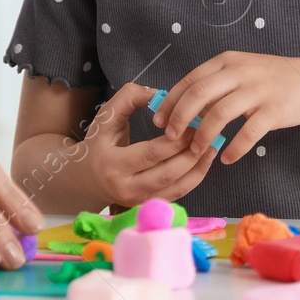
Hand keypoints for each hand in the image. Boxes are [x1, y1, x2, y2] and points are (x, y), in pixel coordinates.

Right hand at [81, 82, 217, 206]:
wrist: (87, 178)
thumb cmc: (99, 143)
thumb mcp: (107, 116)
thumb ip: (130, 97)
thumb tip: (160, 93)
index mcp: (113, 164)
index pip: (151, 154)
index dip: (175, 140)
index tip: (193, 124)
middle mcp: (126, 188)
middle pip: (167, 173)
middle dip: (191, 153)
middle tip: (208, 134)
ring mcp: (138, 201)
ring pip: (176, 188)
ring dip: (198, 167)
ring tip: (212, 147)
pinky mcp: (148, 206)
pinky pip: (177, 195)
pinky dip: (194, 178)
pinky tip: (203, 161)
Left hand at [153, 52, 299, 163]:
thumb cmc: (270, 79)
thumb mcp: (241, 70)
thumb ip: (215, 84)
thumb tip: (183, 106)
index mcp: (227, 61)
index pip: (190, 80)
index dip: (171, 101)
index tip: (158, 120)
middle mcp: (239, 72)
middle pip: (199, 94)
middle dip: (180, 118)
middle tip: (171, 137)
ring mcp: (258, 90)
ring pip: (219, 114)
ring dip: (203, 135)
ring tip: (195, 151)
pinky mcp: (274, 110)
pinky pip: (248, 133)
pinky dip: (234, 148)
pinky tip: (227, 158)